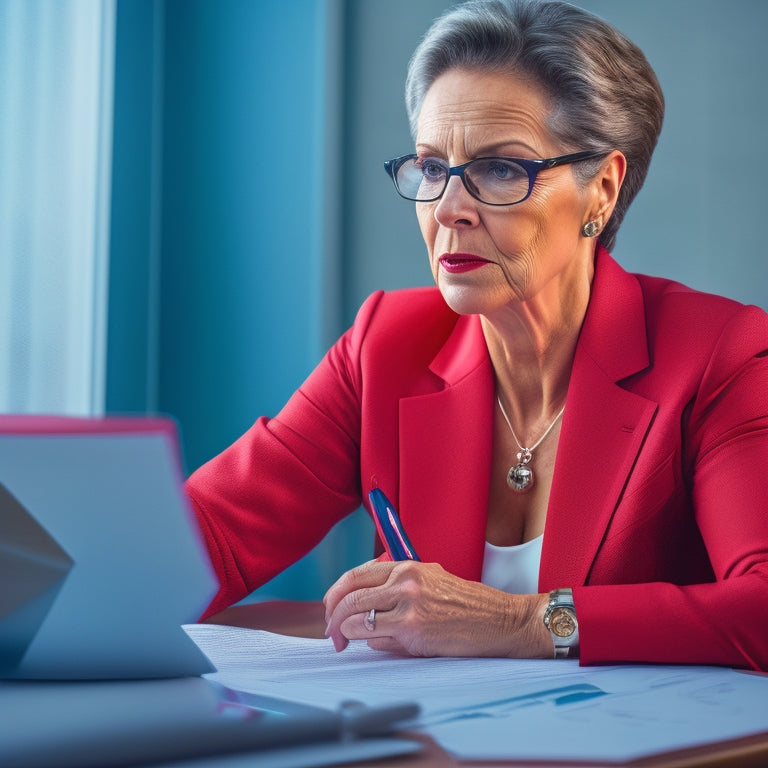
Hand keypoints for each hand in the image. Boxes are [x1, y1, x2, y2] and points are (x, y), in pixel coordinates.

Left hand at [323, 559, 551, 657]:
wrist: (501, 620)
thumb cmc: (469, 605)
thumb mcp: (431, 581)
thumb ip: (397, 588)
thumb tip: (364, 607)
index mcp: (407, 567)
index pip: (356, 575)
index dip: (336, 593)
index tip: (331, 608)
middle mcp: (405, 582)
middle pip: (350, 597)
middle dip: (333, 617)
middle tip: (331, 632)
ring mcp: (409, 606)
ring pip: (357, 619)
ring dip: (346, 633)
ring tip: (346, 642)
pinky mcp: (414, 631)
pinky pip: (376, 639)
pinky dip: (370, 644)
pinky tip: (379, 645)